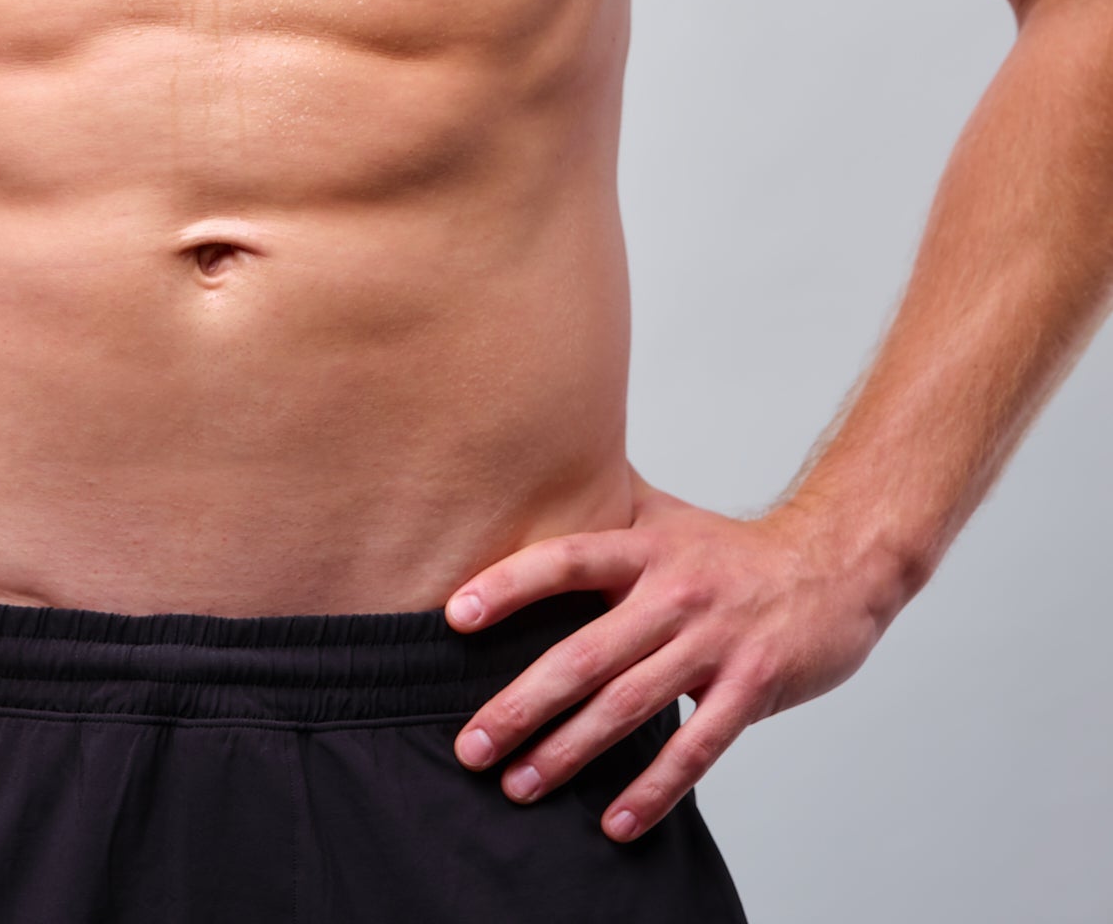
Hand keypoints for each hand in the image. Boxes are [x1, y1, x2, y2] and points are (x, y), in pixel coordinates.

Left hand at [444, 477, 899, 840]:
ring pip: (629, 707)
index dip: (510, 585)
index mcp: (646, 548)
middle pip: (586, 654)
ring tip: (519, 785)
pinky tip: (615, 822)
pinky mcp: (751, 689)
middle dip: (522, 704)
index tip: (455, 618)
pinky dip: (653, 791)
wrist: (832, 567)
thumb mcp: (663, 512)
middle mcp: (675, 594)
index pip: (567, 560)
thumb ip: (601, 499)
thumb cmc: (730, 548)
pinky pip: (695, 749)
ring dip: (569, 753)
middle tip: (471, 745)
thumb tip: (533, 465)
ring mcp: (714, 644)